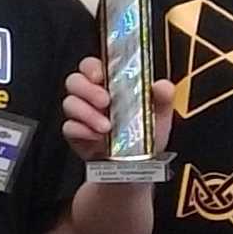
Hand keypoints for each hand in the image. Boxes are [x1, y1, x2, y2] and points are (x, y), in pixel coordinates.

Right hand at [58, 57, 174, 165]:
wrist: (137, 167)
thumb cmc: (145, 136)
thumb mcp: (159, 114)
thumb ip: (163, 97)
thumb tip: (163, 86)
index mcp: (110, 84)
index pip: (92, 66)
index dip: (92, 67)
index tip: (100, 75)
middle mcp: (92, 96)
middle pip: (75, 81)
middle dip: (88, 89)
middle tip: (105, 101)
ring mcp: (82, 115)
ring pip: (70, 103)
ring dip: (87, 113)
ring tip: (106, 126)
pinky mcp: (76, 134)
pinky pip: (69, 128)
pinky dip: (82, 132)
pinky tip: (96, 137)